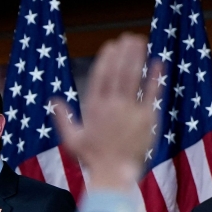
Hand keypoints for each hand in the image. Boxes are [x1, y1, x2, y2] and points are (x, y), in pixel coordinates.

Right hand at [54, 33, 163, 191]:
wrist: (113, 173)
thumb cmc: (92, 159)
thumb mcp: (71, 139)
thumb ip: (62, 118)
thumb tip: (54, 101)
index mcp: (94, 108)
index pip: (100, 77)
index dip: (106, 59)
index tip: (110, 46)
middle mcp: (111, 106)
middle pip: (118, 72)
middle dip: (123, 53)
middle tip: (128, 38)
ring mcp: (130, 111)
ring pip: (133, 78)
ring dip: (137, 58)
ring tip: (140, 42)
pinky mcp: (147, 118)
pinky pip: (151, 93)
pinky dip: (155, 77)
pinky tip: (158, 63)